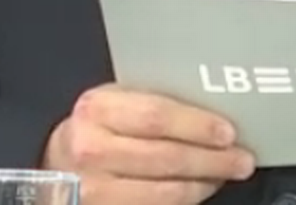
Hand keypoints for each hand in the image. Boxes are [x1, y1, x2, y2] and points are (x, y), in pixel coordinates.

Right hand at [42, 84, 256, 204]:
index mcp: (96, 109)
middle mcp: (91, 151)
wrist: (54, 165)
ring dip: (204, 183)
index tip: (228, 131)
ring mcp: (96, 190)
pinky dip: (186, 199)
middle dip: (213, 159)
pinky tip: (200, 188)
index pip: (156, 116)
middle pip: (166, 157)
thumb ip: (148, 101)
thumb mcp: (111, 102)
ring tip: (226, 173)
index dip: (198, 126)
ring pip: (166, 192)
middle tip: (242, 159)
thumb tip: (210, 107)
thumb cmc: (92, 127)